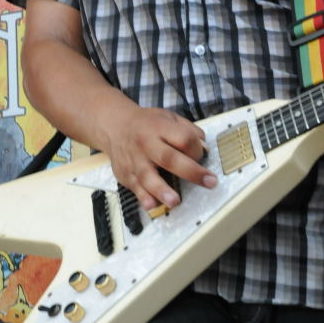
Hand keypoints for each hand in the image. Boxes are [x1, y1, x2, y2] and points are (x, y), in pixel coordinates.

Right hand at [100, 105, 216, 210]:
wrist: (115, 126)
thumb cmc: (147, 124)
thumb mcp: (169, 117)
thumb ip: (188, 130)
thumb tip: (204, 148)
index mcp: (159, 127)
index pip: (184, 138)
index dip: (197, 149)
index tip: (201, 155)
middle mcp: (146, 144)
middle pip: (169, 158)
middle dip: (190, 172)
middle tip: (209, 182)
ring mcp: (135, 161)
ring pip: (148, 176)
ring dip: (162, 190)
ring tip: (174, 201)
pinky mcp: (126, 174)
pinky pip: (135, 187)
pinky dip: (143, 197)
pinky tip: (153, 205)